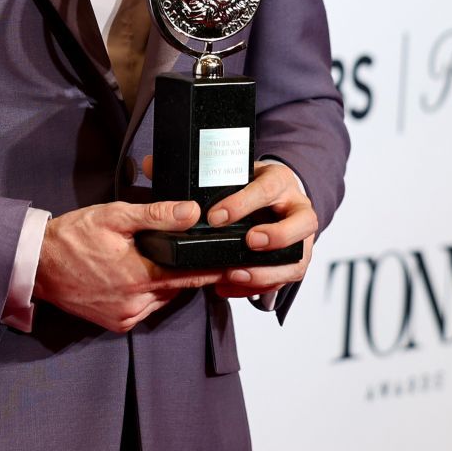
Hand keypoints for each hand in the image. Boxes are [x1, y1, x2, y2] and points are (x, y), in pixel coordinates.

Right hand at [32, 198, 230, 333]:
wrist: (38, 265)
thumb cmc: (72, 238)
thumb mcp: (114, 217)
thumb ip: (156, 215)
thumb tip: (191, 212)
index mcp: (139, 276)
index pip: (192, 275)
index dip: (214, 269)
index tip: (236, 265)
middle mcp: (136, 302)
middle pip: (179, 287)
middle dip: (190, 271)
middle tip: (198, 255)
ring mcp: (126, 316)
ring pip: (163, 298)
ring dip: (168, 282)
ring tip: (162, 260)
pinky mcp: (117, 323)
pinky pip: (146, 308)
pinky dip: (150, 293)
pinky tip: (141, 275)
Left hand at [174, 156, 315, 299]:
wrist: (273, 196)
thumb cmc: (247, 184)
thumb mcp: (227, 171)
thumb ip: (190, 171)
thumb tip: (148, 163)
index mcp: (278, 180)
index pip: (267, 188)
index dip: (244, 203)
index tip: (215, 217)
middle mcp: (296, 207)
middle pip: (303, 222)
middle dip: (276, 236)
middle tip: (247, 243)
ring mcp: (301, 236)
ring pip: (300, 256)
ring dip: (269, 270)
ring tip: (236, 276)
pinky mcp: (296, 258)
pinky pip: (286, 278)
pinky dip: (260, 286)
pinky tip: (232, 287)